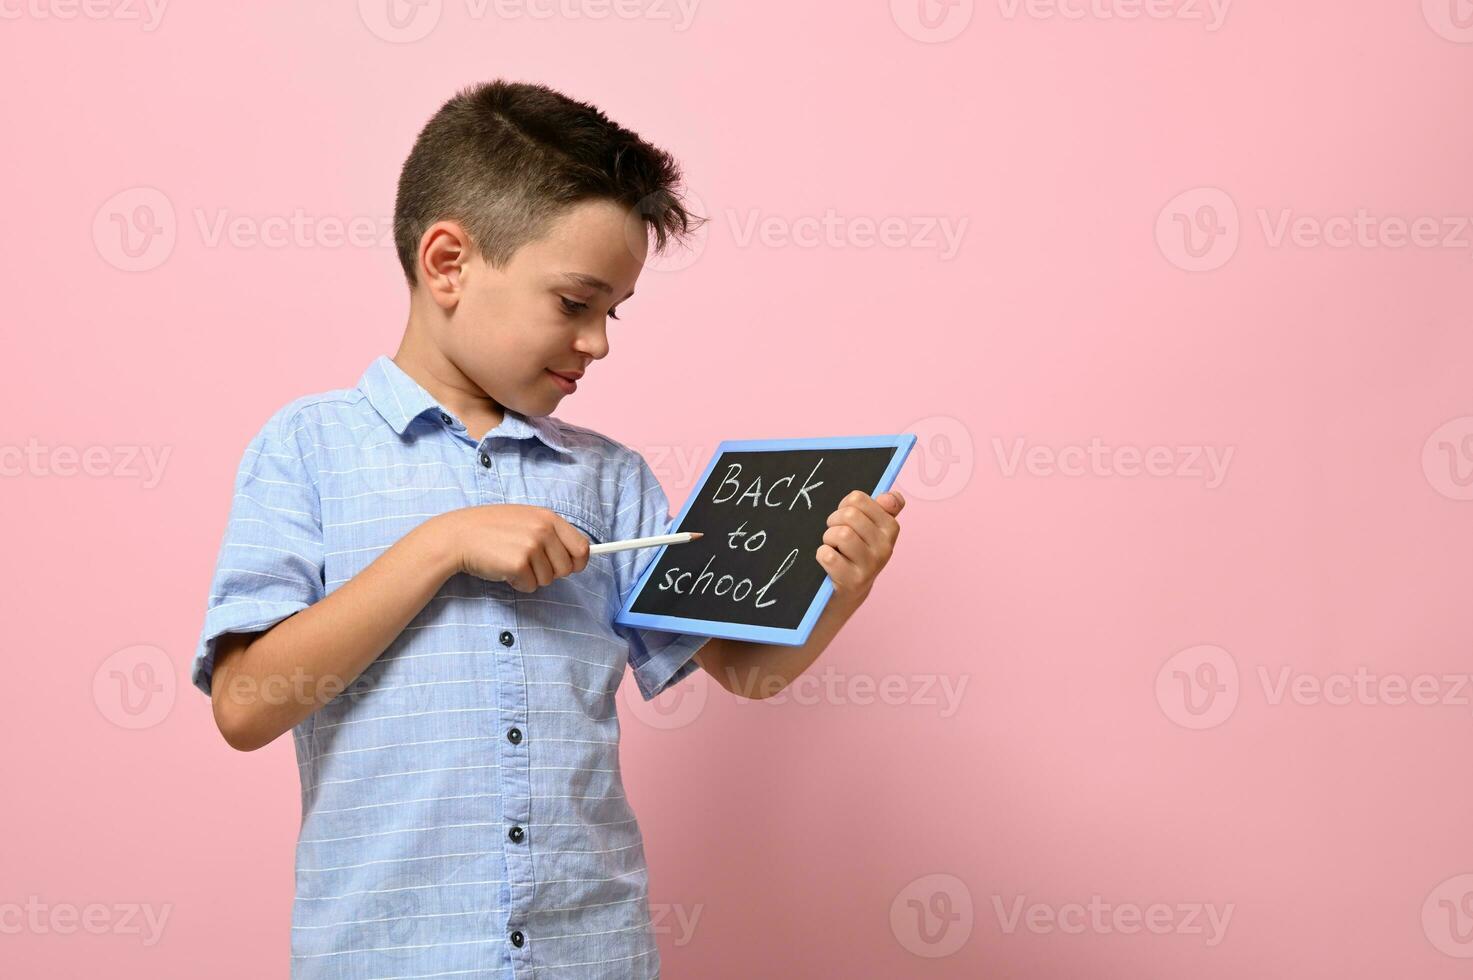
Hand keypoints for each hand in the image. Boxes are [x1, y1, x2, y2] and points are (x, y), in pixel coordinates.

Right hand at [436, 504, 590, 592]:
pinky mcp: (518, 564)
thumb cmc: (491, 529)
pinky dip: (518, 584)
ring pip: (548, 580)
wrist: (459, 535)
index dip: (578, 562)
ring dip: (531, 577)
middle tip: (528, 563)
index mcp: (548, 517)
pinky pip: (530, 586)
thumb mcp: (525, 519)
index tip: (570, 568)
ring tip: (511, 561)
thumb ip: (550, 533)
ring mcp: (531, 546)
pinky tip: (503, 569)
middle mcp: (543, 530)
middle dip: (550, 572)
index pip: (581, 547)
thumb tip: (579, 555)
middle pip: (566, 568)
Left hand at [816, 489, 905, 606]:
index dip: (844, 505)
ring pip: (841, 534)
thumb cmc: (856, 552)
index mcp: (891, 527)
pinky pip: (828, 555)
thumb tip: (890, 497)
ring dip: (828, 538)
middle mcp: (886, 547)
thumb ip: (884, 507)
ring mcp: (871, 566)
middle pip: (849, 515)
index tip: (846, 518)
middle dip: (834, 521)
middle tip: (835, 534)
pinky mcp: (853, 581)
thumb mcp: (872, 528)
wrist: (848, 592)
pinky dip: (822, 555)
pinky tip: (830, 562)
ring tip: (833, 547)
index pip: (858, 499)